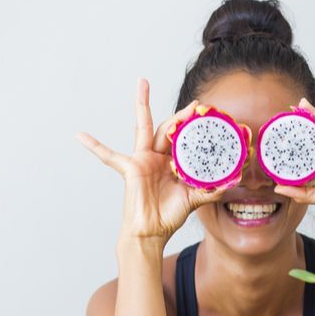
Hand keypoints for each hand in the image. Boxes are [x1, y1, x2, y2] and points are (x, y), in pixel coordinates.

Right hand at [76, 79, 226, 245]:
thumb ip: (212, 189)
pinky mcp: (129, 168)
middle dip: (182, 114)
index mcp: (173, 163)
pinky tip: (80, 136)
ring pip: (144, 127)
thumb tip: (235, 179)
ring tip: (142, 83)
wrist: (151, 232)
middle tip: (196, 102)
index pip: (186, 140)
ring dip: (142, 105)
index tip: (210, 116)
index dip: (196, 129)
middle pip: (169, 128)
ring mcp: (143, 160)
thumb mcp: (195, 199)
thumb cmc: (169, 215)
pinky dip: (94, 146)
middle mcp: (158, 157)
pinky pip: (108, 156)